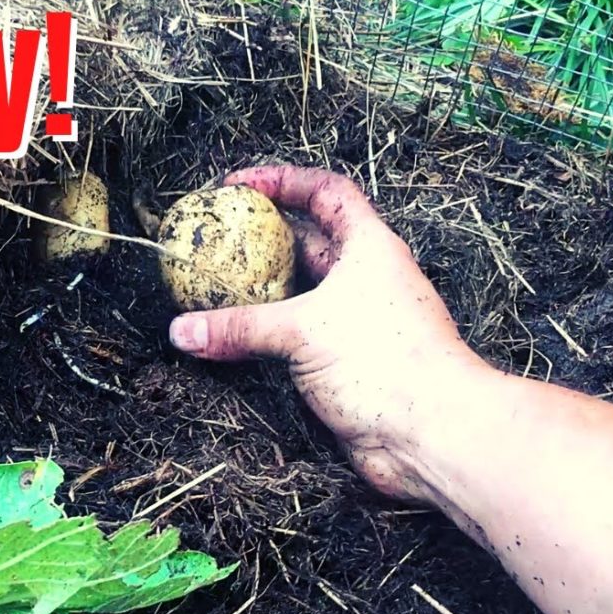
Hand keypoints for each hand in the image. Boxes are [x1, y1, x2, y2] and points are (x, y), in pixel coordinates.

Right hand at [168, 165, 492, 500]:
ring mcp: (355, 321)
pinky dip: (266, 332)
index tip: (239, 185)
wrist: (430, 433)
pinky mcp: (345, 361)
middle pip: (309, 240)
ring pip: (301, 292)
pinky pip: (297, 335)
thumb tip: (182, 331)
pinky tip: (233, 336)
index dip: (283, 180)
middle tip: (219, 235)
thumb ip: (240, 327)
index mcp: (368, 247)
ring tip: (215, 283)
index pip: (325, 192)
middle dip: (264, 235)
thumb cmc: (386, 362)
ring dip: (262, 288)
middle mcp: (364, 278)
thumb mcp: (304, 330)